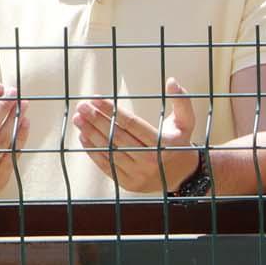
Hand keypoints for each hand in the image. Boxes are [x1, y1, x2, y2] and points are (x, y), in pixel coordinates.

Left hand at [69, 80, 203, 195]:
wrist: (184, 176)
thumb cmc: (179, 142)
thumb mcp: (186, 122)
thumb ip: (181, 101)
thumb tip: (172, 81)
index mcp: (164, 144)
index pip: (132, 124)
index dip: (112, 111)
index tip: (96, 99)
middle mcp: (151, 161)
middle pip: (118, 137)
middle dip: (97, 120)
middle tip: (82, 106)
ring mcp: (138, 174)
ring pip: (110, 151)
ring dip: (91, 134)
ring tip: (78, 119)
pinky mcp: (128, 183)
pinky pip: (106, 165)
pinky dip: (92, 151)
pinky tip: (83, 137)